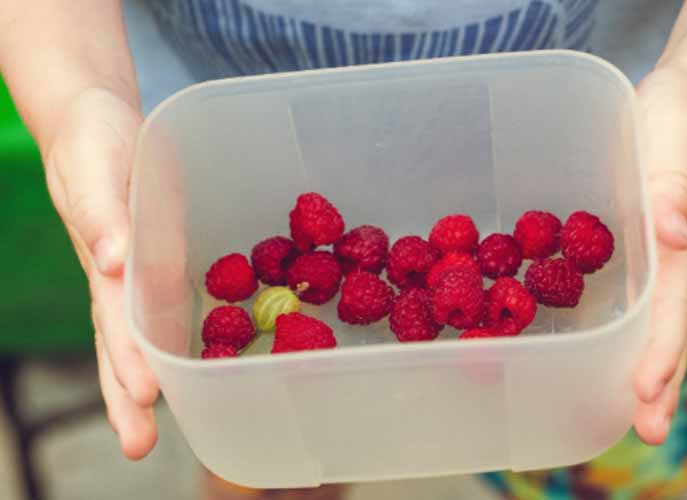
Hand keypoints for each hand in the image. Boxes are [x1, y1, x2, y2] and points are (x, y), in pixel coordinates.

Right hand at [45, 87, 159, 458]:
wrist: (100, 124)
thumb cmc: (90, 144)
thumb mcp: (93, 169)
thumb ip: (100, 215)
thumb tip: (112, 264)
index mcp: (103, 264)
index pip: (114, 324)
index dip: (126, 362)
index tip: (142, 398)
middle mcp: (122, 282)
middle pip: (124, 348)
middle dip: (128, 397)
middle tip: (139, 447)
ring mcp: (142, 276)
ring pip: (148, 337)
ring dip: (158, 381)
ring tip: (162, 428)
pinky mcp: (165, 260)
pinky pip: (174, 306)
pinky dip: (185, 339)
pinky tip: (202, 366)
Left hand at [632, 67, 686, 444]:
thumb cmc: (680, 117)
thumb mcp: (672, 145)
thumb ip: (670, 190)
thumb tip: (670, 238)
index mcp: (679, 245)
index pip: (670, 312)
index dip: (658, 355)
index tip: (643, 395)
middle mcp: (670, 261)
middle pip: (664, 331)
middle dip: (657, 383)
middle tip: (645, 434)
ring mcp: (658, 256)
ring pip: (650, 321)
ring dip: (641, 367)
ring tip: (630, 413)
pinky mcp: (640, 243)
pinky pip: (634, 296)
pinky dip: (626, 331)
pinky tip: (606, 348)